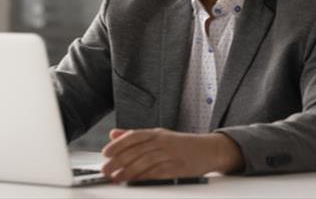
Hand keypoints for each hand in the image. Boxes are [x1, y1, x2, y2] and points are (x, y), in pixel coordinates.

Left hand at [100, 127, 242, 182]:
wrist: (210, 149)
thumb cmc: (182, 144)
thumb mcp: (159, 136)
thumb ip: (135, 136)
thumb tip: (113, 135)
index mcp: (156, 133)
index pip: (133, 136)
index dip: (118, 144)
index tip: (106, 153)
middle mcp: (162, 142)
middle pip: (136, 151)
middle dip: (118, 161)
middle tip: (106, 170)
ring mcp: (171, 155)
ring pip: (145, 162)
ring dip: (128, 172)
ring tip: (117, 178)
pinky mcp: (179, 168)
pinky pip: (159, 173)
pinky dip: (145, 178)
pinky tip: (135, 182)